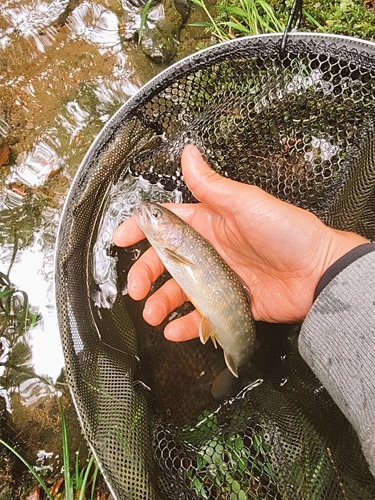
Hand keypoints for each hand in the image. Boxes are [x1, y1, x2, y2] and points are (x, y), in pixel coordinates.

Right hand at [113, 145, 367, 340]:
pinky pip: (202, 316)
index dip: (140, 230)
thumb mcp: (246, 203)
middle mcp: (210, 251)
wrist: (318, 272)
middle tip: (136, 289)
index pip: (166, 224)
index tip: (121, 239)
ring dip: (161, 303)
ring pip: (180, 292)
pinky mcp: (231, 304)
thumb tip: (189, 153)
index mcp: (209, 223)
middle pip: (166, 262)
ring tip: (153, 315)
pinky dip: (187, 325)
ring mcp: (219, 279)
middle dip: (146, 274)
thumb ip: (212, 185)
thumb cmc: (286, 231)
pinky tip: (176, 330)